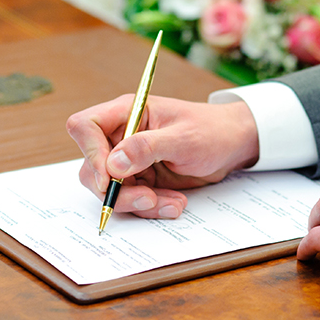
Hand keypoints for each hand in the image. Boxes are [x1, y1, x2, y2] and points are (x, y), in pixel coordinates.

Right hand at [67, 95, 258, 218]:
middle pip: (92, 167)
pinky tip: (175, 203)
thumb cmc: (212, 130)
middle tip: (147, 199)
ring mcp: (129, 160)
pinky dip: (152, 207)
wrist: (233, 145)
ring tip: (172, 202)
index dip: (90, 153)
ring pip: (111, 190)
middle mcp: (121, 136)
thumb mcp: (183, 138)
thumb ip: (147, 148)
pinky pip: (132, 201)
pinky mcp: (141, 179)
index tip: (108, 178)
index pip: (86, 126)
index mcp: (127, 112)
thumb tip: (113, 164)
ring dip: (138, 203)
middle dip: (117, 190)